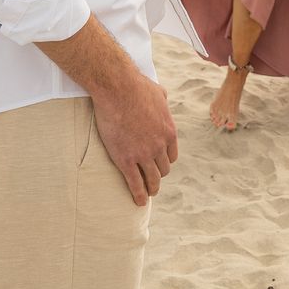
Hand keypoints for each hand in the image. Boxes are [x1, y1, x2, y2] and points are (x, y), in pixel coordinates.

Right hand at [91, 75, 177, 206]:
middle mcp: (159, 146)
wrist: (118, 89)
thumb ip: (162, 100)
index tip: (159, 165)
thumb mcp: (158, 92)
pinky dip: (137, 194)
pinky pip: (134, 183)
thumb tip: (162, 97)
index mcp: (169, 131)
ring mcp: (143, 154)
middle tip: (152, 181)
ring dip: (151, 188)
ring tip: (147, 194)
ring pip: (152, 179)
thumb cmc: (136, 86)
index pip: (171, 155)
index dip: (164, 161)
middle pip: (163, 169)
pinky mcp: (126, 159)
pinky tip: (138, 202)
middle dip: (158, 175)